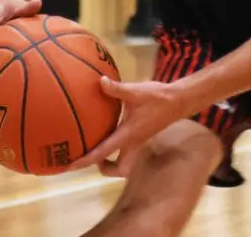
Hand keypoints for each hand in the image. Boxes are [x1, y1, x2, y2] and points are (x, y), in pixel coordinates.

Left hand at [70, 77, 190, 176]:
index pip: (103, 153)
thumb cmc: (157, 98)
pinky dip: (116, 147)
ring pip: (124, 161)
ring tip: (96, 147)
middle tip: (89, 158)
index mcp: (127, 135)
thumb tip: (99, 81)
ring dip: (111, 160)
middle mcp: (132, 143)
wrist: (179, 100)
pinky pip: (126, 148)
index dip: (86, 160)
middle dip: (104, 168)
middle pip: (119, 169)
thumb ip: (116, 89)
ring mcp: (139, 141)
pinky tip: (109, 131)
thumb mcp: (135, 91)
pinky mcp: (142, 136)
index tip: (71, 166)